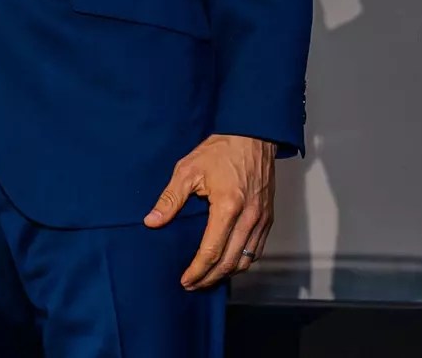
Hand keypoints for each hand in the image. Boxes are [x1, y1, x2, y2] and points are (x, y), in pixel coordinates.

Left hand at [144, 134, 274, 288]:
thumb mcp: (188, 170)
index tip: (185, 280)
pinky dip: (243, 261)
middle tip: (193, 285)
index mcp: (228, 206)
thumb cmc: (220, 150)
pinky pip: (257, 249)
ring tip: (208, 278)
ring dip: (228, 274)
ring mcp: (262, 219)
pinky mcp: (268, 217)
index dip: (198, 270)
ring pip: (247, 260)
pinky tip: (229, 262)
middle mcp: (249, 217)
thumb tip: (152, 221)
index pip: (212, 250)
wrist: (253, 136)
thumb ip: (170, 198)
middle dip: (210, 278)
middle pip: (231, 262)